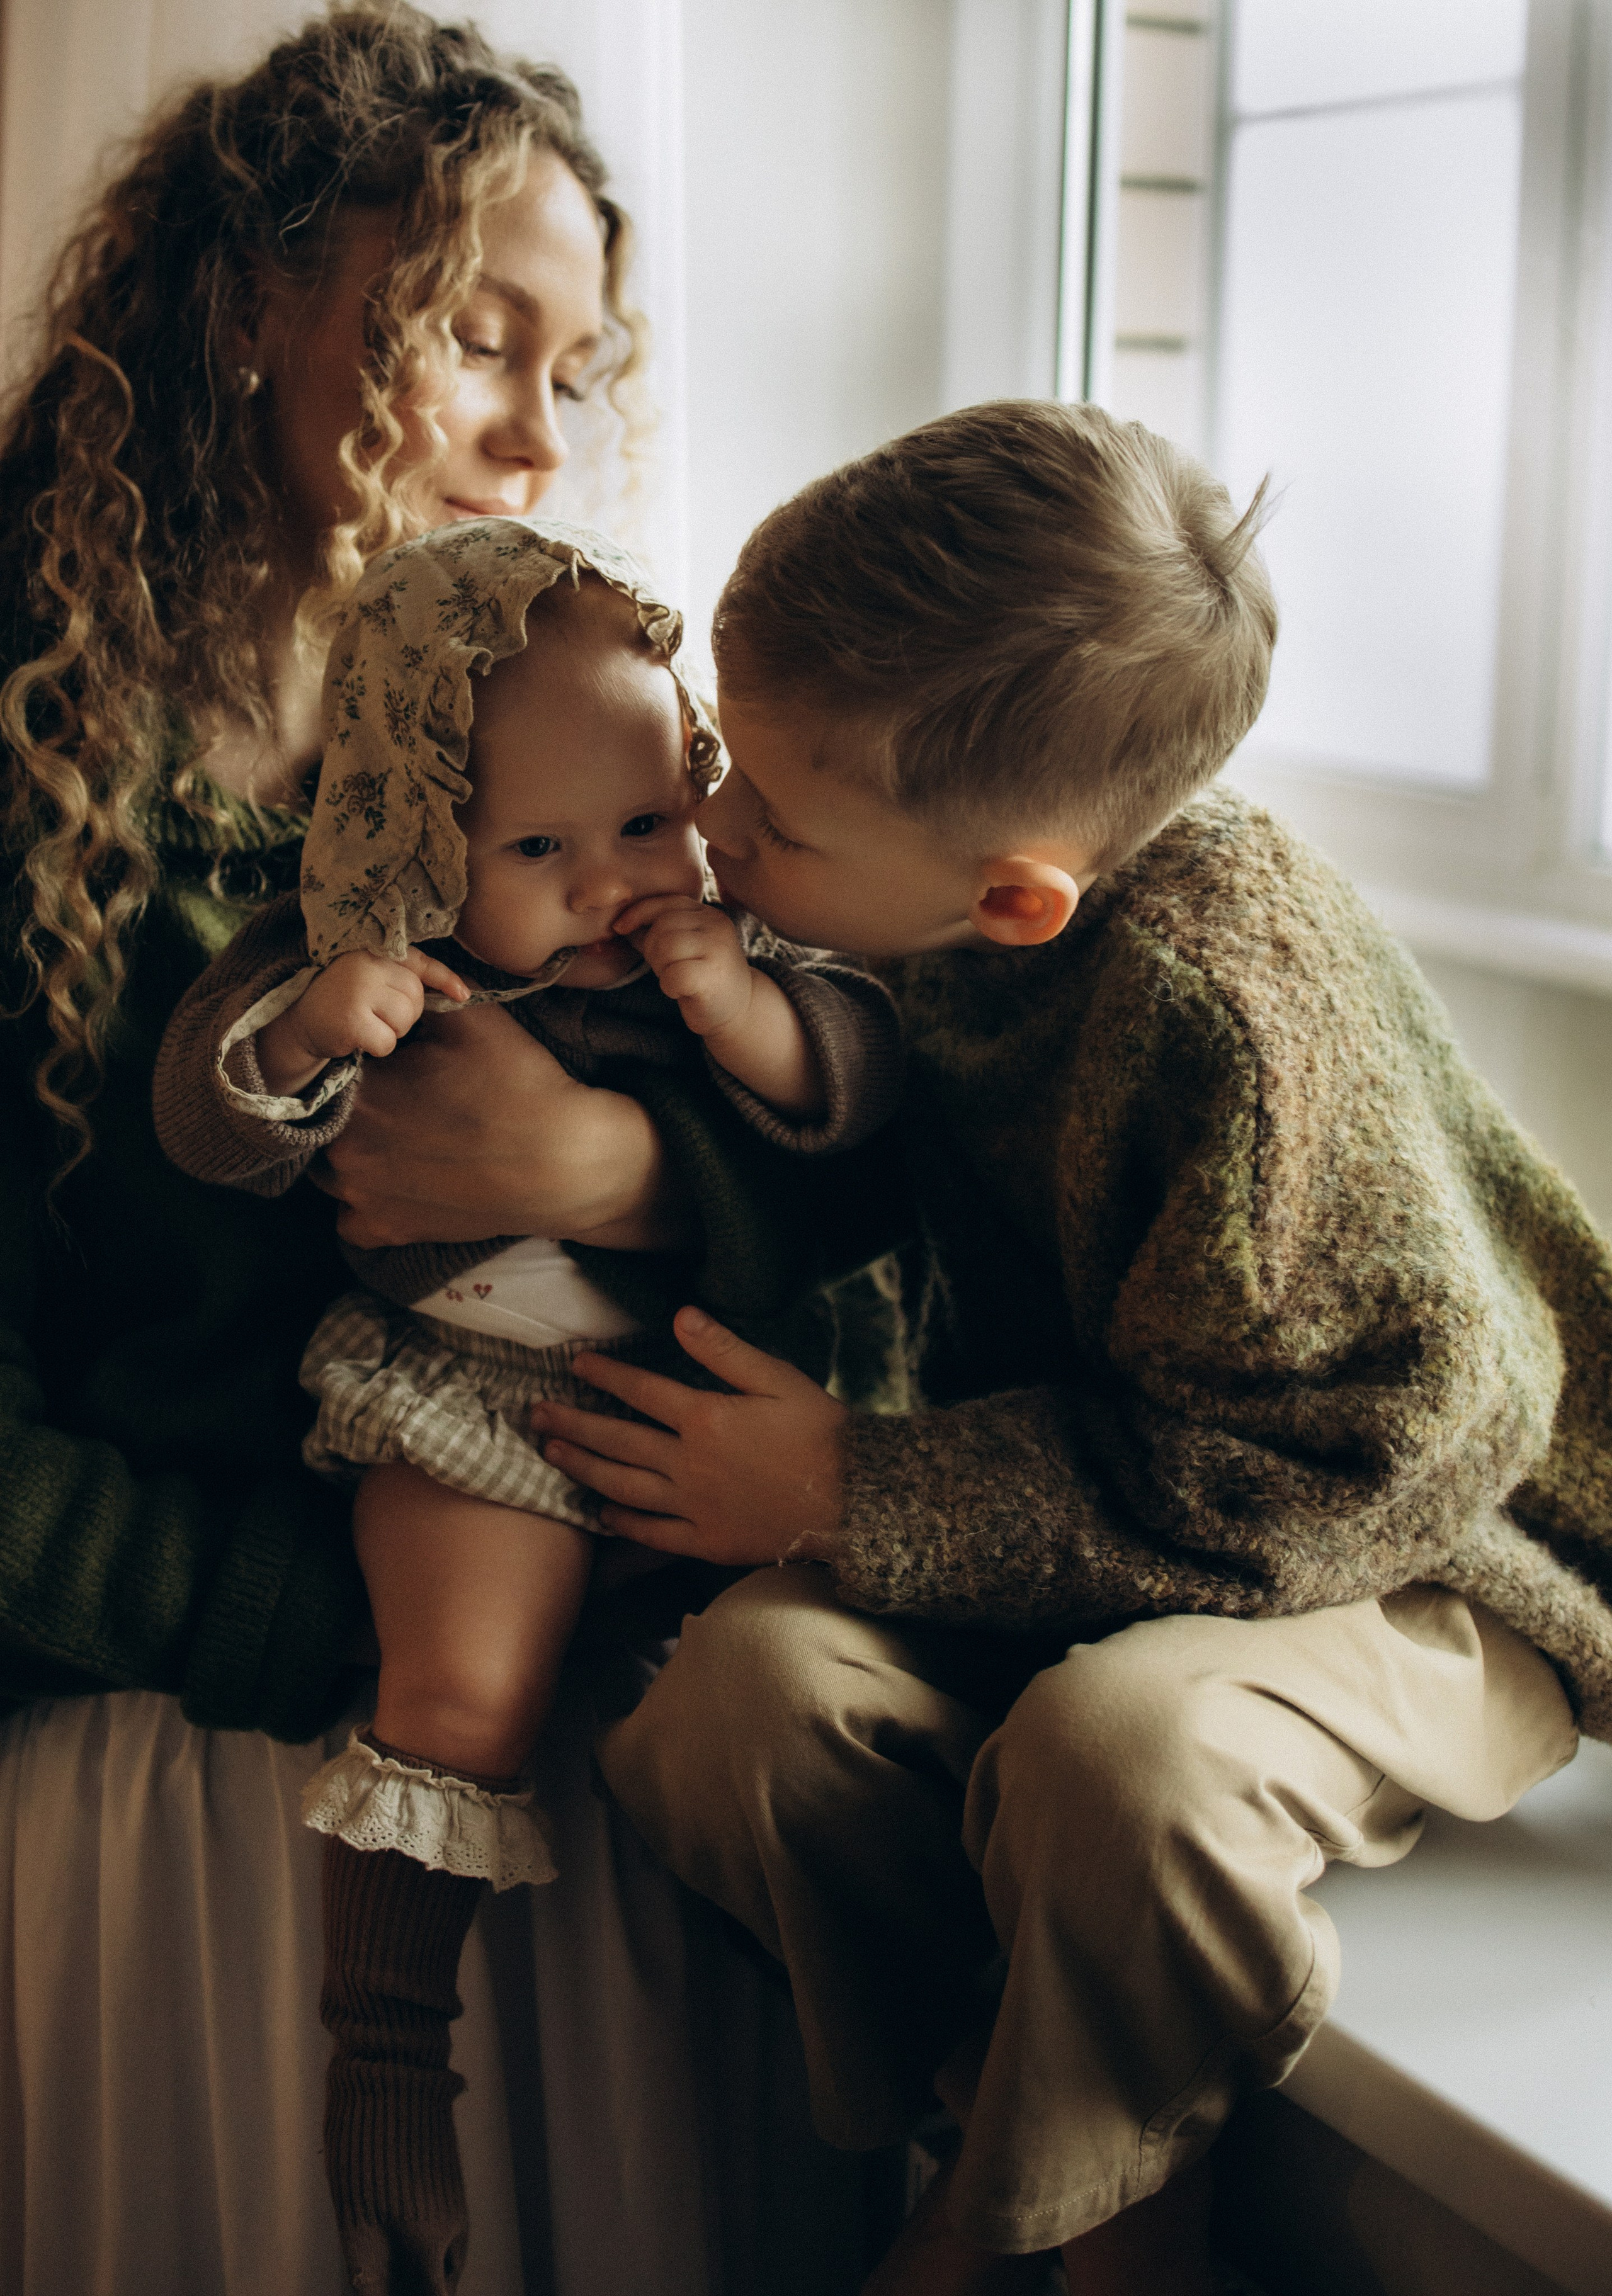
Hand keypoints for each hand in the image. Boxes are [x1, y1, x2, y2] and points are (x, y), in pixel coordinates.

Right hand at [257, 947, 467, 1094]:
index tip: (463, 995)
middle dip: (403, 1014)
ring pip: (404, 1021)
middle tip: (373, 1012)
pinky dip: (376, 1046)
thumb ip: (410, 974)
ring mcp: (357, 991)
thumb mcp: (372, 976)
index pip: (418, 963)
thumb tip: (463, 993)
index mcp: (371, 950)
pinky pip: (387, 1042)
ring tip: (362, 1021)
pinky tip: (355, 1036)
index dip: (444, 979)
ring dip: (389, 1031)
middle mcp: (364, 964)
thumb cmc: (341, 997)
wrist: (295, 1019)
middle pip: (415, 999)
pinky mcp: (352, 1020)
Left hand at [310, 1000, 689, 1250]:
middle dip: (361, 1102)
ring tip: (407, 1137)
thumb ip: (415, 996)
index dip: (366, 1058)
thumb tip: (390, 981)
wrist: (564, 1162)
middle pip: (331, 1113)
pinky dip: (367, 1200)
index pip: (337, 1063)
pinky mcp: (386, 1230)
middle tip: (410, 1098)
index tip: (397, 1060)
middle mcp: (344, 1148)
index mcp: (360, 1091)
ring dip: (357, 1148)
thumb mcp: (469, 1018)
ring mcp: (361, 1196)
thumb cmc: (519, 1085)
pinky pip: (351, 1216)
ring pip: (332, 1164)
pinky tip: (401, 1180)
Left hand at [530, 1306, 846, 1563]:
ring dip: (582, 1469)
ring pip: (623, 1487)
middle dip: (572, 1424)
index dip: (604, 1376)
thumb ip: (724, 1349)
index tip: (575, 1365)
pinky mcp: (706, 1542)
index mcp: (706, 1419)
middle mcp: (689, 1465)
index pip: (640, 1391)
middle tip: (536, 1413)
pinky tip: (601, 1512)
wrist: (854, 1499)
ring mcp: (695, 1507)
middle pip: (617, 1442)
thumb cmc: (820, 1432)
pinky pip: (653, 1534)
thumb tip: (680, 1316)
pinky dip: (623, 1523)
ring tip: (552, 1453)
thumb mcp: (777, 1378)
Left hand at [616, 893, 754, 1038]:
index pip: (666, 902)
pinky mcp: (713, 975)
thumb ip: (654, 930)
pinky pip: (672, 975)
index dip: (638, 912)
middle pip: (662, 926)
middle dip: (652, 950)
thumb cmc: (702, 976)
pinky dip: (669, 986)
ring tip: (675, 978)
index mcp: (708, 914)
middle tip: (666, 968)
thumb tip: (620, 922)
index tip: (620, 927)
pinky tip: (682, 991)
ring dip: (661, 969)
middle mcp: (716, 925)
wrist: (738, 1009)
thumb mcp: (680, 947)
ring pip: (665, 948)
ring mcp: (718, 948)